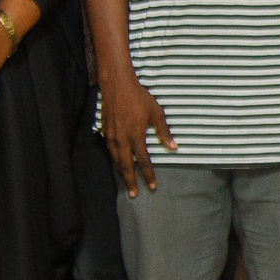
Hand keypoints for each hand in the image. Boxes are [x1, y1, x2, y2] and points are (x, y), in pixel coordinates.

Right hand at [101, 71, 171, 193]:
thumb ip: (164, 131)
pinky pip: (110, 151)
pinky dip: (114, 161)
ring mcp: (112, 136)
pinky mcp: (106, 132)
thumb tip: (173, 147)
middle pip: (126, 166)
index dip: (148, 175)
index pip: (144, 161)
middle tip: (134, 194)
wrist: (117, 85)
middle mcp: (122, 139)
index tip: (152, 186)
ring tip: (126, 183)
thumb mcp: (156, 112)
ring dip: (121, 173)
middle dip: (131, 181)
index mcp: (136, 135)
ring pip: (116, 160)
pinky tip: (117, 164)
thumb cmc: (139, 97)